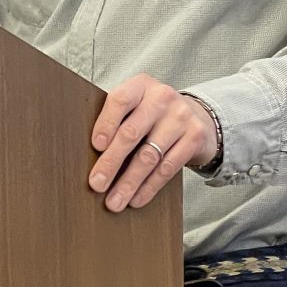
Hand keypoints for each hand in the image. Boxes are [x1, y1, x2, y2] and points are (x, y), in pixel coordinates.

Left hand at [88, 73, 217, 212]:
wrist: (195, 115)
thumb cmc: (153, 113)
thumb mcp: (136, 105)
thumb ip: (117, 120)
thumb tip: (90, 156)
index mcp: (141, 85)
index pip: (120, 100)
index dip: (106, 124)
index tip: (96, 147)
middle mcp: (162, 97)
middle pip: (131, 133)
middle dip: (111, 163)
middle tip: (97, 184)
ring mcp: (181, 116)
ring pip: (149, 156)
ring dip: (129, 183)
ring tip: (115, 201)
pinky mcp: (195, 137)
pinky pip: (167, 168)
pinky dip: (149, 187)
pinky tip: (137, 198)